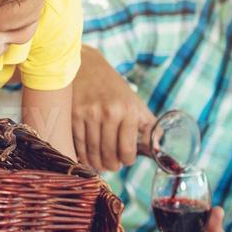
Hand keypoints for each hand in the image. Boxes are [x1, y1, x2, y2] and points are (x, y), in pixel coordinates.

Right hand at [70, 46, 155, 172]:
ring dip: (96, 163)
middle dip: (111, 165)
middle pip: (109, 154)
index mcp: (128, 111)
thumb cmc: (113, 87)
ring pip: (92, 151)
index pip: (128, 151)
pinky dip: (81, 154)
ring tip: (99, 164)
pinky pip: (77, 143)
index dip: (127, 161)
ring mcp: (89, 114)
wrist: (86, 65)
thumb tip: (158, 149)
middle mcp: (109, 112)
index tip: (125, 160)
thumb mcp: (135, 102)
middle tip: (112, 166)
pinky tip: (85, 156)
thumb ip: (149, 126)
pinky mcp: (73, 114)